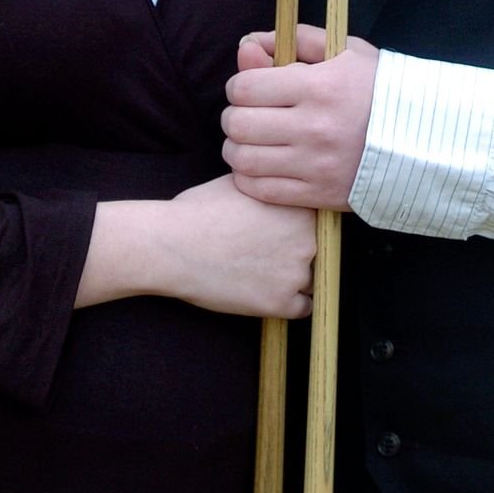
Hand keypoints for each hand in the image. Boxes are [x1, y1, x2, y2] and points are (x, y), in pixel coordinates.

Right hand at [164, 175, 314, 317]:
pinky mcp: (281, 302)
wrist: (174, 246)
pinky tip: (265, 292)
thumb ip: (270, 189)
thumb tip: (277, 188)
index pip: (319, 223)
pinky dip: (287, 303)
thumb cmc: (199, 212)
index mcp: (300, 209)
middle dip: (296, 253)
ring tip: (262, 273)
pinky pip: (301, 308)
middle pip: (318, 251)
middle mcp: (307, 239)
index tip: (282, 234)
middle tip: (266, 254)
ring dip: (292, 279)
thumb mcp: (241, 184)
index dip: (300, 229)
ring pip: (311, 280)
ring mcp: (296, 273)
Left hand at [222, 25, 378, 208]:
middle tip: (246, 116)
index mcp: (319, 87)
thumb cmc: (381, 89)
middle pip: (239, 124)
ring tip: (250, 142)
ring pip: (244, 160)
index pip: (246, 87)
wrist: (425, 139)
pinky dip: (248, 179)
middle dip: (234, 117)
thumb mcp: (346, 51)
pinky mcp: (319, 194)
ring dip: (237, 149)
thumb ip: (294, 41)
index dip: (238, 86)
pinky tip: (260, 166)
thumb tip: (246, 44)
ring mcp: (316, 165)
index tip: (248, 88)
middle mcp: (314, 128)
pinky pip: (262, 191)